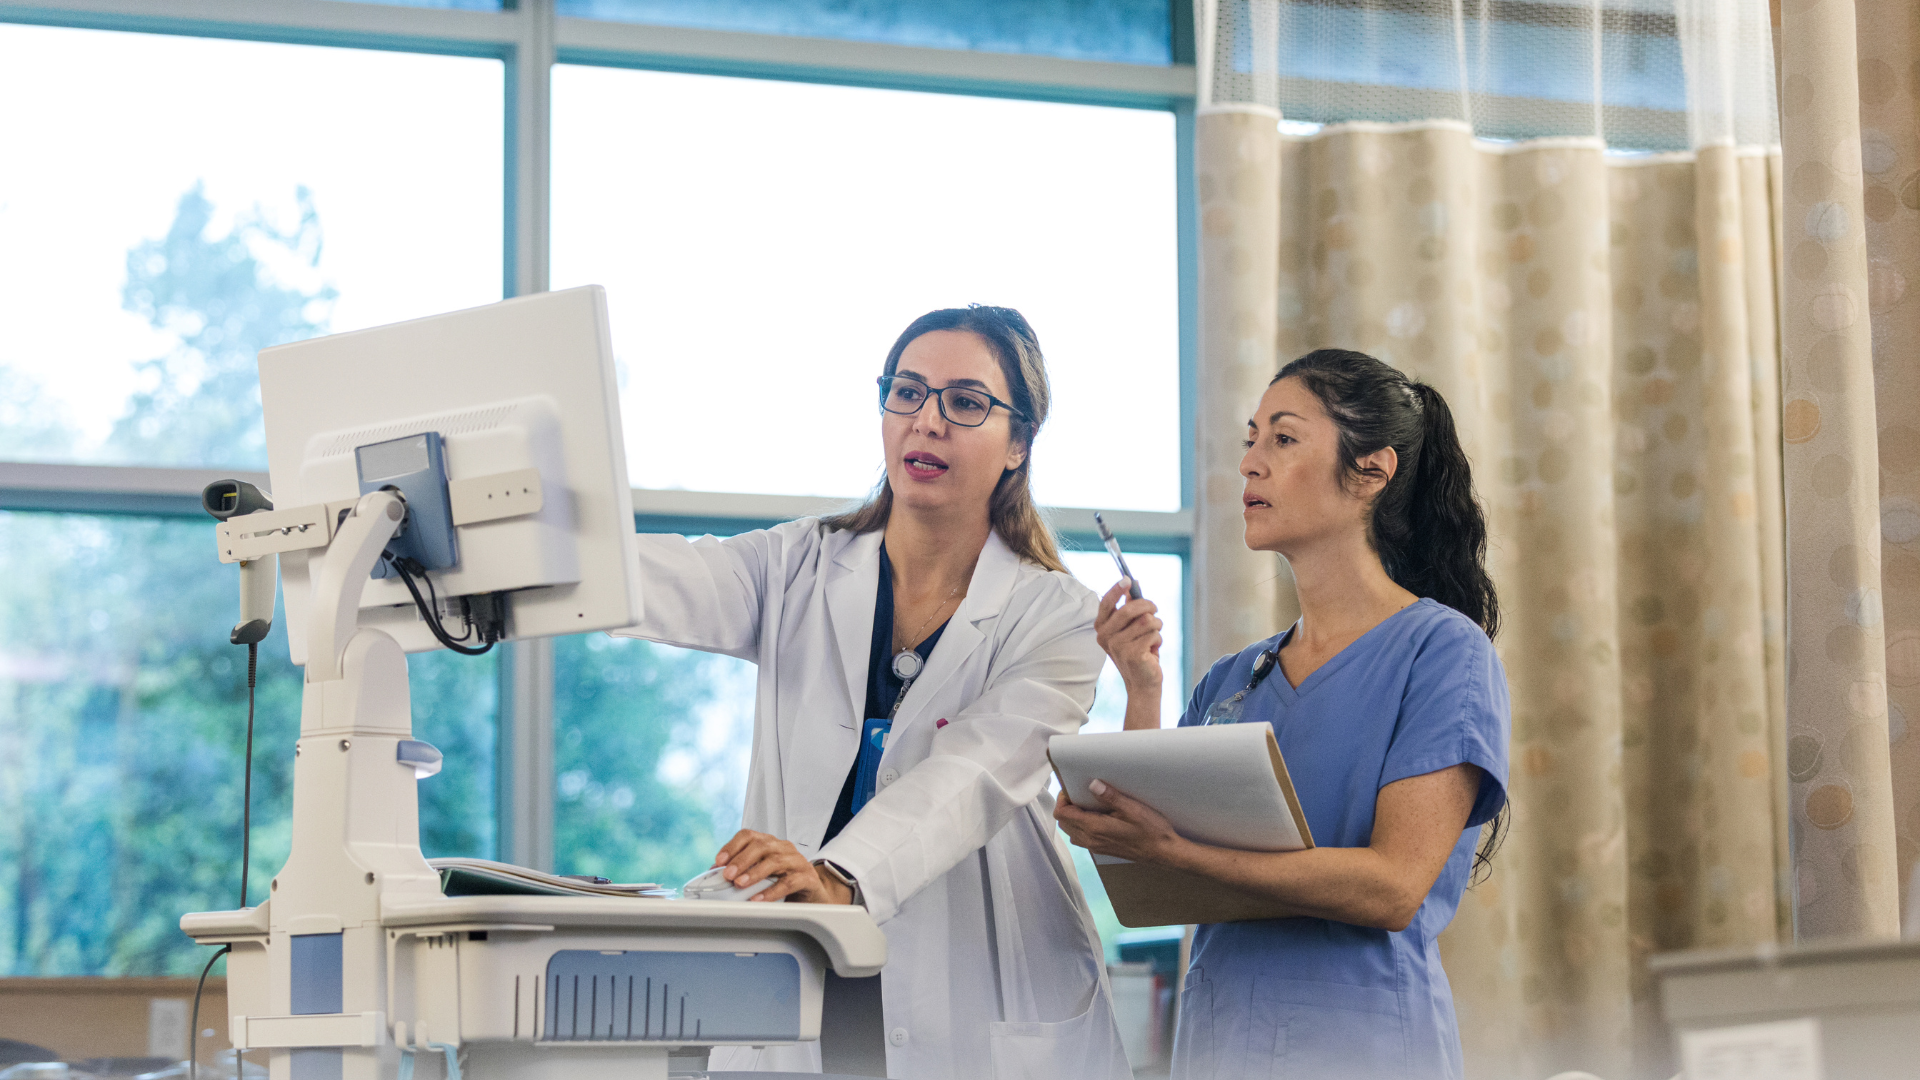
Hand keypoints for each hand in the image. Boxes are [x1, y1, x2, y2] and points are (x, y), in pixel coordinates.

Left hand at [711, 830, 852, 903]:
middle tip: (728, 875)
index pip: (749, 835)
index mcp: (770, 844)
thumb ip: (741, 871)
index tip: (719, 861)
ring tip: (740, 884)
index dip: (732, 846)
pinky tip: (759, 898)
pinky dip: (771, 891)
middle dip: (741, 860)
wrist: (813, 894)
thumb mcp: (761, 874)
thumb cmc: (784, 881)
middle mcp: (783, 848)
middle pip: (761, 846)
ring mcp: (797, 861)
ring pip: (775, 861)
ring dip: (754, 873)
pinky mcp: (807, 878)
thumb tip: (714, 873)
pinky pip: (789, 882)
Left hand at [1053, 780, 1183, 864]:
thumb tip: (1093, 784)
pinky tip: (1097, 817)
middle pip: (1064, 823)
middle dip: (1066, 807)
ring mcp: (1096, 847)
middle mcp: (1091, 840)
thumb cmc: (1151, 831)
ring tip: (1087, 805)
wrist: (1163, 852)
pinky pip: (1082, 838)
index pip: (1062, 814)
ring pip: (1071, 832)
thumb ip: (1111, 797)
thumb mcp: (1133, 809)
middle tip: (1079, 794)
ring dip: (1073, 818)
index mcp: (1094, 828)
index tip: (1072, 789)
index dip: (1062, 800)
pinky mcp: (1102, 849)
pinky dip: (1081, 826)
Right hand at [1096, 580, 1162, 693]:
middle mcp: (1105, 636)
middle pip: (1129, 609)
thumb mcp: (1130, 628)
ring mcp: (1118, 646)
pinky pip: (1154, 634)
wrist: (1142, 682)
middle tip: (1155, 608)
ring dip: (1156, 625)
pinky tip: (1153, 649)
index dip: (1116, 589)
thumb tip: (1133, 585)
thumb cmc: (1137, 651)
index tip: (1128, 579)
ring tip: (1154, 635)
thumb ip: (1129, 607)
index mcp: (1101, 627)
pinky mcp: (1132, 654)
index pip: (1106, 603)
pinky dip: (1158, 639)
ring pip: (1146, 621)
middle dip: (1147, 605)